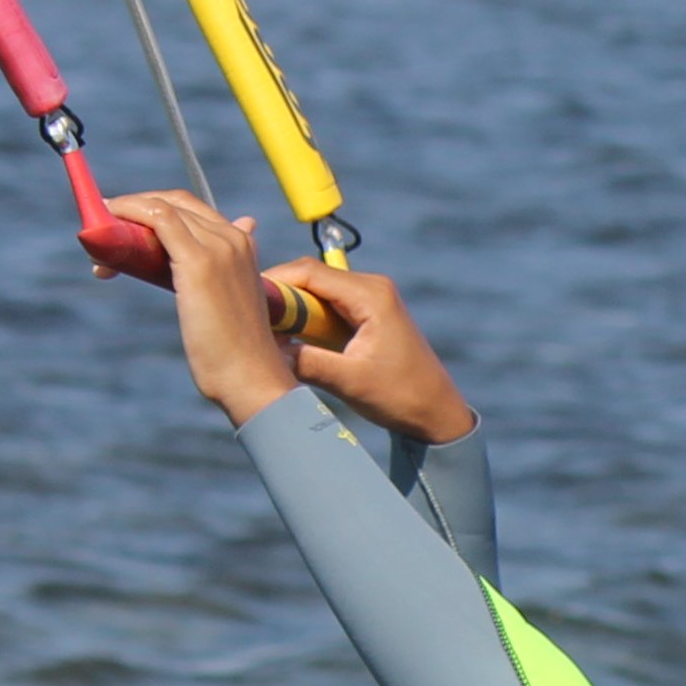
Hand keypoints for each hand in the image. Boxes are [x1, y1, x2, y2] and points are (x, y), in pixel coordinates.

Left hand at [99, 188, 297, 428]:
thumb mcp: (229, 302)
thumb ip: (221, 274)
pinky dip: (128, 212)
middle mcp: (232, 238)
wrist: (249, 377)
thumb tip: (225, 251)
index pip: (191, 209)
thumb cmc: (236, 351)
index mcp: (242, 245)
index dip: (153, 211)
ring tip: (100, 244)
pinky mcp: (198, 261)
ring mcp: (217, 247)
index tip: (126, 229)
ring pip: (161, 207)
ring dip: (123, 217)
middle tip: (106, 234)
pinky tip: (107, 226)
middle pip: (174, 203)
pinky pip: (157, 217)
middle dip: (135, 211)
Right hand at [273, 260, 477, 445]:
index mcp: (372, 295)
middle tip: (253, 321)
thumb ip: (308, 363)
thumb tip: (268, 351)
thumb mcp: (351, 382)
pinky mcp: (367, 315)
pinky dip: (306, 319)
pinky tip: (289, 338)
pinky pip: (327, 306)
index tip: (247, 303)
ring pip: (316, 291)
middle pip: (310, 277)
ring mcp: (371, 299)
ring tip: (267, 331)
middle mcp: (372, 288)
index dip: (274, 283)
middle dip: (280, 297)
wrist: (438, 414)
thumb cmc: (403, 398)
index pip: (309, 272)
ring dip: (291, 310)